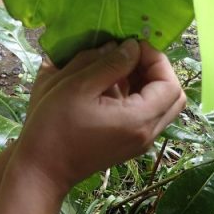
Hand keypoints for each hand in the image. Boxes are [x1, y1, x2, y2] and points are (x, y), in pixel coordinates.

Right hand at [13, 39, 185, 197]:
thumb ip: (109, 64)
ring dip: (145, 81)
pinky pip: (145, 114)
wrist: (41, 169)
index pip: (170, 84)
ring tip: (116, 66)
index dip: (155, 58)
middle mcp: (147, 133)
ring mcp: (139, 141)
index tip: (130, 44)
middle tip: (128, 55)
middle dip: (155, 69)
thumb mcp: (77, 86)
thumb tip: (131, 47)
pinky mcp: (128, 143)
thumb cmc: (54, 126)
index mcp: (139, 119)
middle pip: (172, 95)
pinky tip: (108, 84)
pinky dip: (135, 95)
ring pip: (160, 105)